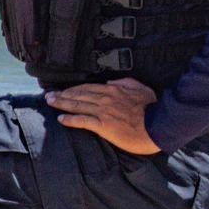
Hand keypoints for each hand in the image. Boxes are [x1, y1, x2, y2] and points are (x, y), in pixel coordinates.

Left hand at [45, 77, 160, 154]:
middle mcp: (104, 99)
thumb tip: (111, 82)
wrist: (159, 126)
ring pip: (77, 106)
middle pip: (78, 95)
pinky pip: (82, 121)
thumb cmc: (153, 108)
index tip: (63, 89)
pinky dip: (70, 120)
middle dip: (62, 95)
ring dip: (61, 103)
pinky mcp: (104, 126)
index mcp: (113, 90)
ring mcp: (103, 113)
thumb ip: (125, 83)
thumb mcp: (141, 88)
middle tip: (49, 95)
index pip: (87, 87)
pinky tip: (60, 119)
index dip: (73, 88)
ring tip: (50, 102)